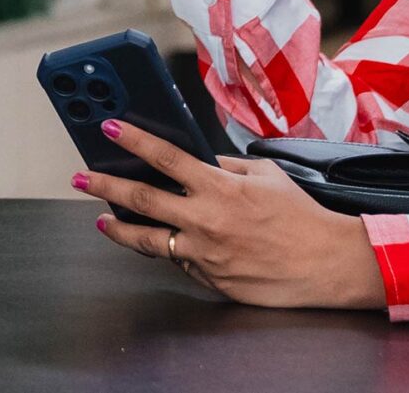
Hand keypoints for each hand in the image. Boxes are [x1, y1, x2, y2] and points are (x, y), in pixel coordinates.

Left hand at [71, 119, 386, 310]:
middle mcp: (205, 220)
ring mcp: (203, 253)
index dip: (134, 141)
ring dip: (118, 228)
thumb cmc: (301, 217)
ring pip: (147, 239)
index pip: (166, 158)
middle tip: (82, 178)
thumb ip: (226, 167)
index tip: (109, 129)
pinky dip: (166, 249)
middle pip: (141, 199)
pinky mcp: (208, 279)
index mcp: (220, 187)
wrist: (326, 264)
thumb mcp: (265, 176)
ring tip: (102, 220)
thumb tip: (197, 161)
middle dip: (105, 185)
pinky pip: (178, 261)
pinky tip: (156, 241)